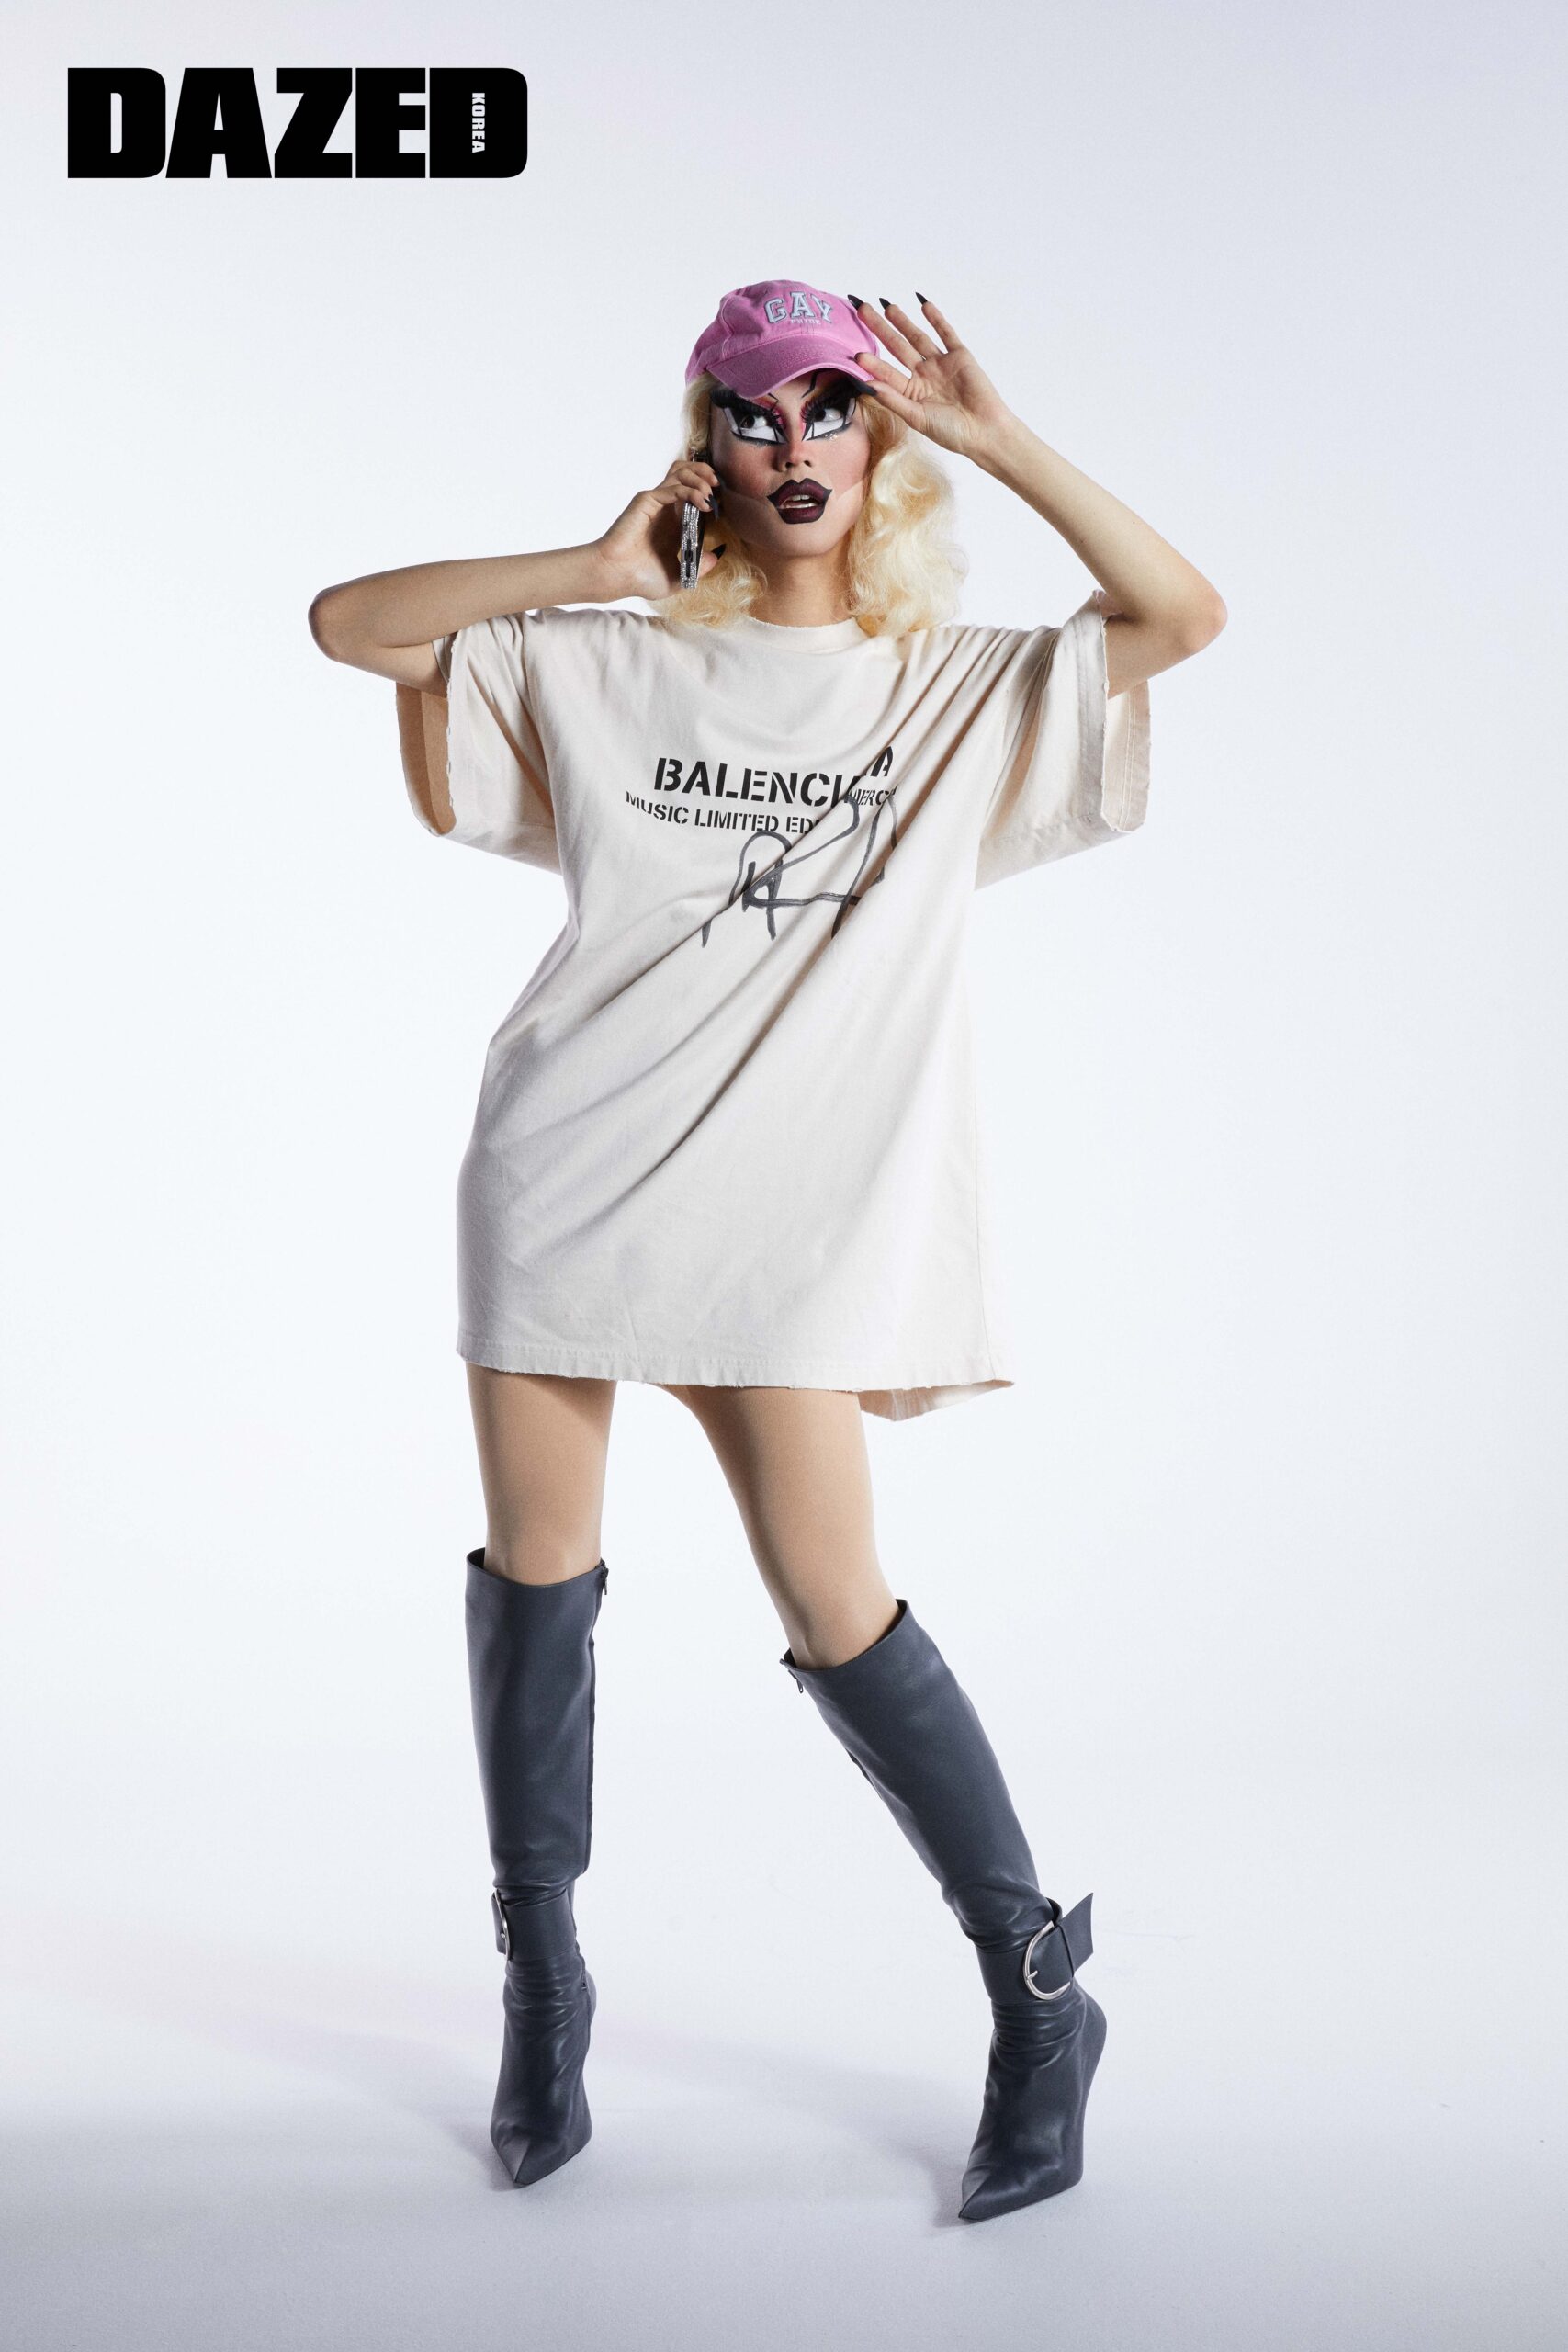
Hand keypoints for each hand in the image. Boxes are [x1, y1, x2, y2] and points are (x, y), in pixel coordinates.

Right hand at [593, 459, 723, 600]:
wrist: (616, 576)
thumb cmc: (640, 579)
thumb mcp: (678, 577)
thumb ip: (698, 567)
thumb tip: (715, 557)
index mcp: (673, 523)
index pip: (692, 493)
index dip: (708, 491)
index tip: (721, 502)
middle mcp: (665, 509)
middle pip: (686, 474)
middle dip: (705, 473)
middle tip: (717, 486)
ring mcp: (656, 503)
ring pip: (680, 473)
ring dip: (700, 478)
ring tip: (709, 494)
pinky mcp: (647, 501)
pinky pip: (673, 487)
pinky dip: (691, 491)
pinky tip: (703, 503)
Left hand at [850, 296, 1016, 464]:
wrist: (984, 430)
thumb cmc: (951, 432)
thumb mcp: (917, 417)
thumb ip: (893, 399)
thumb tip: (867, 386)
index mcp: (911, 392)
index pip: (886, 372)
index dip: (872, 363)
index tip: (856, 353)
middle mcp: (923, 375)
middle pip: (897, 347)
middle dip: (880, 329)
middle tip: (862, 310)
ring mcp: (941, 364)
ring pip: (918, 337)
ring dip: (903, 321)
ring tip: (887, 305)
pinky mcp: (960, 355)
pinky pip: (946, 333)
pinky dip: (936, 319)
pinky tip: (923, 305)